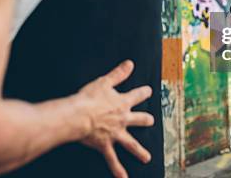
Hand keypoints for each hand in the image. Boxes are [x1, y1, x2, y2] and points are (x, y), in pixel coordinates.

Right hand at [77, 60, 154, 177]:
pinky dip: (118, 170)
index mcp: (122, 103)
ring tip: (147, 158)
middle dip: (145, 120)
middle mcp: (122, 119)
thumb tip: (130, 64)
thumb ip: (118, 74)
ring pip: (131, 143)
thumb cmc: (89, 98)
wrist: (78, 115)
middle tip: (151, 121)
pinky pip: (113, 160)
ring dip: (139, 151)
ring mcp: (115, 133)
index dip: (143, 92)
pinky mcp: (105, 144)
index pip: (137, 95)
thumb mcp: (104, 82)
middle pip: (138, 119)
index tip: (148, 91)